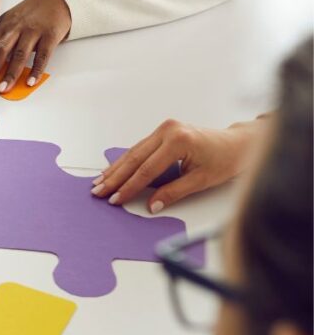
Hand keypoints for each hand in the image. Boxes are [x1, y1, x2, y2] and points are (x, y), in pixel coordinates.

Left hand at [0, 0, 70, 93]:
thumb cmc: (29, 14)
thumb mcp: (7, 22)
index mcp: (2, 26)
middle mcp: (15, 28)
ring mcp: (33, 31)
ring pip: (19, 54)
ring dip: (10, 73)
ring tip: (2, 89)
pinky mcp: (50, 35)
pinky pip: (43, 55)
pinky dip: (36, 69)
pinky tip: (31, 82)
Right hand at [92, 118, 261, 212]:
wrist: (236, 144)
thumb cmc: (224, 160)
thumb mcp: (201, 180)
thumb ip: (174, 192)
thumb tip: (152, 205)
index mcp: (178, 141)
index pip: (147, 169)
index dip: (129, 187)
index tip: (116, 199)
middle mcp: (168, 130)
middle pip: (135, 159)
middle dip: (115, 177)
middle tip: (99, 191)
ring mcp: (164, 128)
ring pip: (133, 152)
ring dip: (116, 169)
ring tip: (99, 182)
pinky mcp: (162, 131)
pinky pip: (139, 148)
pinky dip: (126, 161)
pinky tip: (113, 170)